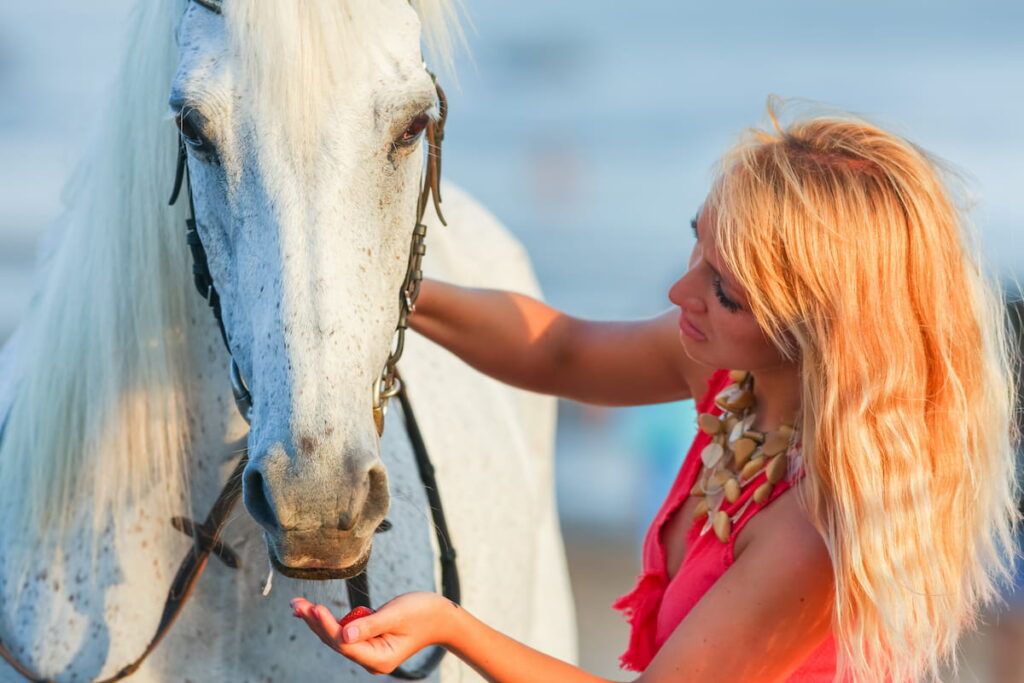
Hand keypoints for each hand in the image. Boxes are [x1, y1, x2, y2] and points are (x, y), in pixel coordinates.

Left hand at [290, 592, 458, 674]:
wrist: (442, 617)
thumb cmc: (424, 613)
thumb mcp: (397, 615)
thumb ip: (371, 624)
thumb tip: (344, 635)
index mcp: (380, 658)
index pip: (345, 643)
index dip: (328, 625)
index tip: (314, 607)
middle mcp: (371, 660)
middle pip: (336, 642)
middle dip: (316, 622)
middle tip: (296, 603)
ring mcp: (369, 652)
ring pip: (337, 637)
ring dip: (318, 621)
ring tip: (298, 605)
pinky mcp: (369, 641)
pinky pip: (344, 633)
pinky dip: (330, 621)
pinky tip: (314, 612)